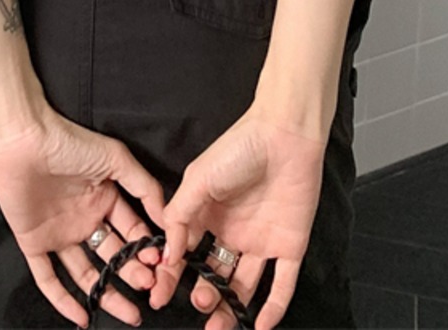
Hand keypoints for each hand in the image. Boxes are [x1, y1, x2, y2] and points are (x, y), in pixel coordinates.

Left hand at [0, 107, 168, 327]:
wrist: (23, 139)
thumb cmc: (69, 142)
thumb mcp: (116, 159)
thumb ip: (144, 187)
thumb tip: (169, 217)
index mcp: (104, 199)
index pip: (132, 233)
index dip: (146, 251)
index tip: (162, 267)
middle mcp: (85, 219)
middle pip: (113, 257)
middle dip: (133, 276)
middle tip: (150, 291)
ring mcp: (60, 233)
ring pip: (87, 274)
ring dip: (108, 294)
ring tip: (129, 314)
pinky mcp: (34, 242)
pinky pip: (48, 278)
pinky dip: (63, 300)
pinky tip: (82, 317)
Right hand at [150, 103, 326, 329]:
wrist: (285, 136)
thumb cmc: (238, 148)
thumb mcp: (198, 179)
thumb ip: (180, 215)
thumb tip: (168, 254)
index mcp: (207, 215)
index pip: (186, 254)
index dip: (172, 276)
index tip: (158, 294)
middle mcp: (232, 232)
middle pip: (215, 275)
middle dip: (204, 297)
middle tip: (198, 306)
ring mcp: (261, 241)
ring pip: (243, 287)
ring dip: (231, 309)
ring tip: (218, 326)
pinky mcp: (289, 247)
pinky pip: (281, 285)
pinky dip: (272, 310)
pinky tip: (260, 327)